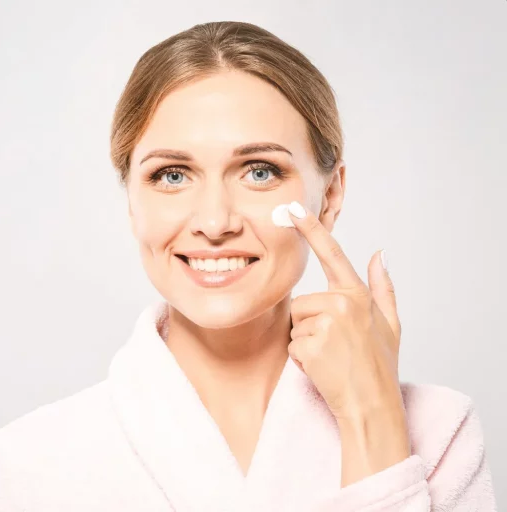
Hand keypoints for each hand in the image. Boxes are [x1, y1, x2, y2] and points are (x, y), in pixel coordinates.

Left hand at [285, 201, 409, 485]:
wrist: (373, 406)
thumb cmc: (380, 367)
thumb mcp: (391, 324)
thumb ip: (382, 287)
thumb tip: (379, 254)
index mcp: (359, 296)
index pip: (332, 254)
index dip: (312, 230)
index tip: (292, 209)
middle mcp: (343, 303)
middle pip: (304, 303)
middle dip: (311, 326)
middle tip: (335, 348)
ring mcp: (326, 323)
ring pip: (296, 323)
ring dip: (306, 342)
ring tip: (331, 358)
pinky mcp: (310, 342)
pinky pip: (292, 344)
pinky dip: (302, 359)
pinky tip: (323, 368)